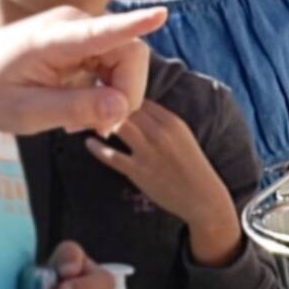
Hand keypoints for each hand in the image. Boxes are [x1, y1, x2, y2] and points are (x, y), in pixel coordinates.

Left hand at [0, 3, 161, 137]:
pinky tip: (77, 109)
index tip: (161, 15)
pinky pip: (112, 66)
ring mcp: (79, 30)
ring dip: (114, 97)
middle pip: (130, 55)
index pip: (102, 32)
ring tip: (78, 122)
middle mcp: (73, 25)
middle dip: (126, 95)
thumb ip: (74, 108)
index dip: (134, 25)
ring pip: (126, 63)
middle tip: (98, 128)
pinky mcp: (81, 41)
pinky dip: (104, 93)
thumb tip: (120, 106)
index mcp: (53, 39)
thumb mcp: (26, 112)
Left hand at [83, 98, 239, 256]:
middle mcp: (159, 133)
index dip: (120, 93)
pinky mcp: (138, 172)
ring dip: (99, 121)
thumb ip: (160, 121)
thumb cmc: (190, 166)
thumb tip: (135, 108)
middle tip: (86, 99)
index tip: (105, 91)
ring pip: (117, 126)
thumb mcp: (181, 136)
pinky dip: (96, 148)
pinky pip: (111, 156)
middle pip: (126, 107)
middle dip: (106, 102)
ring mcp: (148, 152)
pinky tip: (88, 143)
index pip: (140, 97)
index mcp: (171, 121)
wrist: (203, 198)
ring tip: (85, 119)